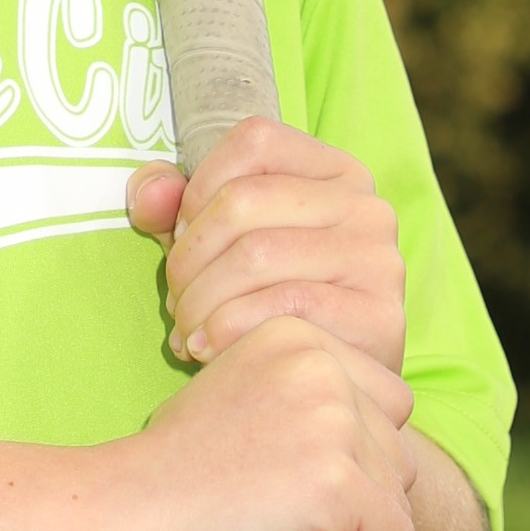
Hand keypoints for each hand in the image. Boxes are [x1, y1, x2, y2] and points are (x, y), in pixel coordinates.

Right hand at [113, 312, 416, 530]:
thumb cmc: (163, 472)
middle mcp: (320, 366)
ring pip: (398, 495)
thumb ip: (289, 396)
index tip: (307, 488)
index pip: (383, 400)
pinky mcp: (335, 482)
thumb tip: (346, 438)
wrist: (120, 513)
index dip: (358, 454)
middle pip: (397, 447)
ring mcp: (332, 422)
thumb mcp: (231, 393)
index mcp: (295, 336)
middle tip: (303, 525)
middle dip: (366, 492)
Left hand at [128, 123, 406, 378]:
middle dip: (188, 256)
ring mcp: (379, 261)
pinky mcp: (379, 318)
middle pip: (244, 200)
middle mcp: (367, 207)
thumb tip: (150, 192)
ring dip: (200, 300)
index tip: (179, 238)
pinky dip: (226, 330)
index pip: (254, 142)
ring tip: (186, 330)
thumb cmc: (269, 307)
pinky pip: (282, 308)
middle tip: (175, 301)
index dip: (198, 188)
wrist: (331, 389)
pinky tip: (206, 351)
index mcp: (335, 172)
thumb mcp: (218, 247)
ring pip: (257, 254)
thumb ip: (175, 208)